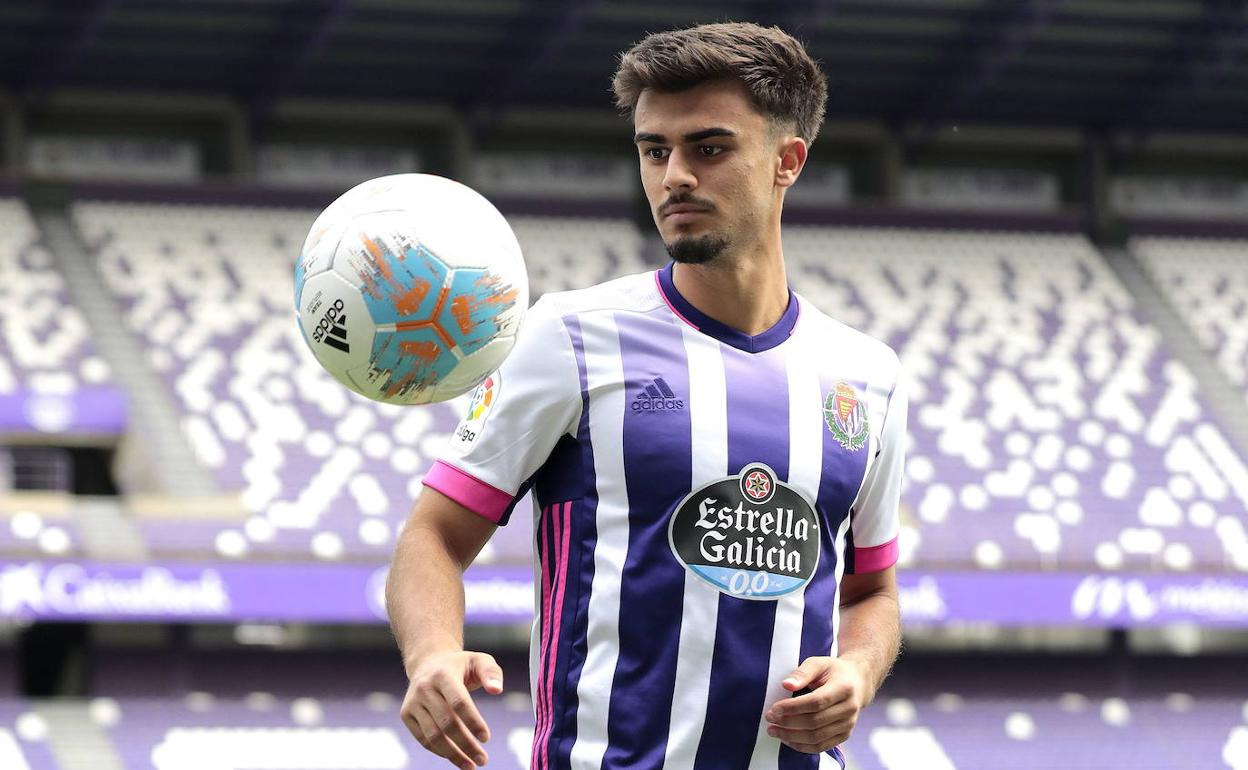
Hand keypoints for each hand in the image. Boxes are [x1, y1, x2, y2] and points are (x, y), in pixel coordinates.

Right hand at [401, 650, 504, 768]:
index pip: (458, 702)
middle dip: (466, 744)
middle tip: (483, 760)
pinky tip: (456, 757)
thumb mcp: (479, 661)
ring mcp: (413, 702)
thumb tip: (497, 690)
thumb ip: (491, 673)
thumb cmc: (461, 666)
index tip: (486, 738)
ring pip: (432, 735)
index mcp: (443, 674)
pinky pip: (423, 739)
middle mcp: (425, 688)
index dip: (473, 722)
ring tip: (471, 765)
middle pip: (446, 723)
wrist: (428, 663)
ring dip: (453, 754)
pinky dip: (440, 751)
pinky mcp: (406, 714)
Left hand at [764, 656, 869, 753]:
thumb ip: (802, 672)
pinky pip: (821, 746)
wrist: (857, 683)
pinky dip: (802, 746)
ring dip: (791, 736)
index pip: (816, 702)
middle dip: (788, 722)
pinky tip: (786, 739)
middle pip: (815, 722)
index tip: (774, 708)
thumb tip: (786, 685)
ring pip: (817, 737)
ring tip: (773, 730)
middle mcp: (849, 708)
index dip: (793, 707)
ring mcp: (848, 724)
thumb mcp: (818, 663)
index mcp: (844, 688)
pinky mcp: (844, 735)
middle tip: (769, 718)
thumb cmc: (833, 671)